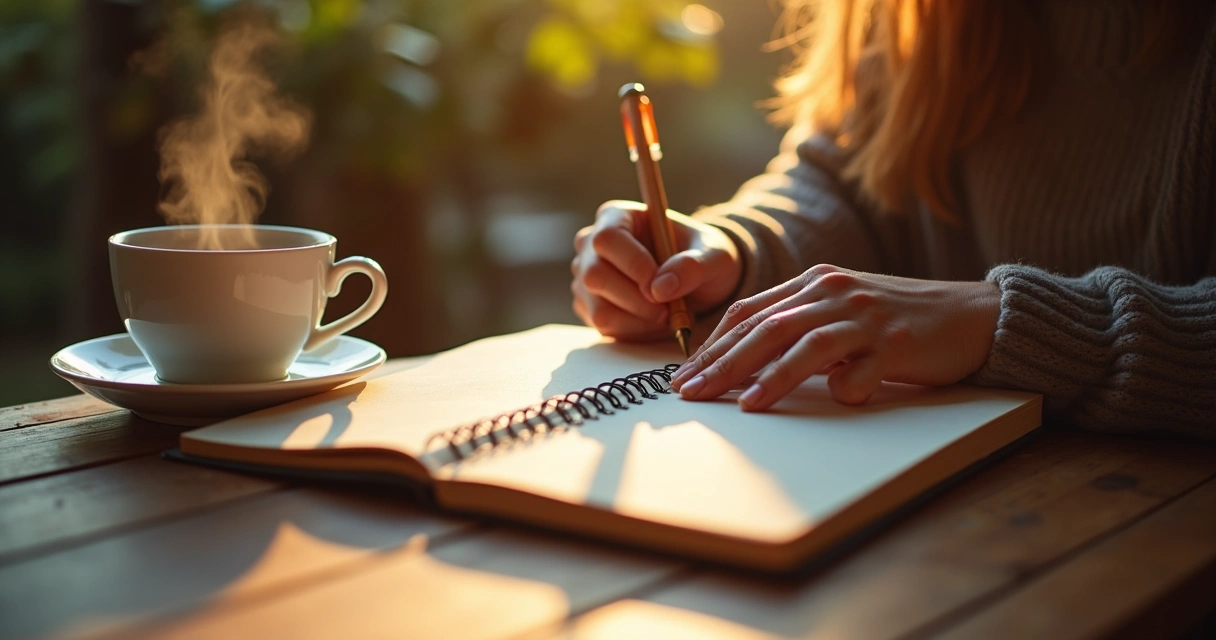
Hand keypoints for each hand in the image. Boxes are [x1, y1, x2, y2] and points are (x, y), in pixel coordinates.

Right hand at [571, 200, 741, 339]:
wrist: (699, 282)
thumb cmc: (704, 259)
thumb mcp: (714, 257)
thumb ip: (693, 266)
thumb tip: (660, 289)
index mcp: (617, 216)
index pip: (608, 238)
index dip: (633, 265)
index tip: (662, 288)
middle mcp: (592, 244)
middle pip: (595, 275)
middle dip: (636, 301)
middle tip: (669, 310)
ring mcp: (585, 276)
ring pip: (598, 307)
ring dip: (639, 320)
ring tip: (668, 315)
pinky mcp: (589, 305)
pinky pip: (603, 325)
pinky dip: (634, 331)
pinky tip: (655, 322)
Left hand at [670, 264, 1000, 408]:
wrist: (972, 314)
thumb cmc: (896, 319)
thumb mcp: (840, 311)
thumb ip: (796, 324)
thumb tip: (740, 360)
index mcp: (815, 282)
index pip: (750, 312)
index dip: (713, 344)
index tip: (684, 375)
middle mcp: (836, 293)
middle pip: (768, 327)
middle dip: (724, 363)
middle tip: (691, 393)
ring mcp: (867, 317)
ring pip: (808, 344)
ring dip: (772, 375)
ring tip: (744, 405)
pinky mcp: (899, 344)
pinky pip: (865, 369)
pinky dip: (846, 387)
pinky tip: (835, 400)